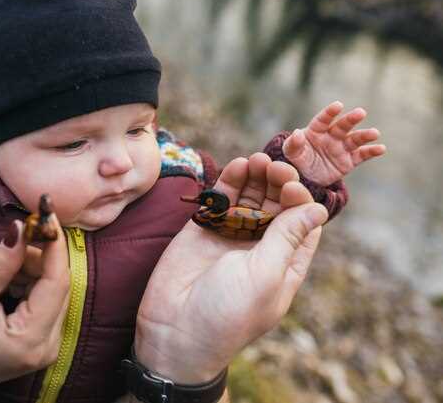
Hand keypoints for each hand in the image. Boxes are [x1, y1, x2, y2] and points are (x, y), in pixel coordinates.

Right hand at [0, 216, 69, 402]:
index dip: (54, 245)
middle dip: (36, 254)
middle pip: (56, 282)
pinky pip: (43, 295)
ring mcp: (48, 341)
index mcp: (30, 340)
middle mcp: (48, 343)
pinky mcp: (43, 335)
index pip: (57, 282)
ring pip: (51, 286)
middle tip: (9, 238)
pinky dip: (26, 278)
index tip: (45, 213)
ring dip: (28, 265)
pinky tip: (3, 276)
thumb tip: (18, 229)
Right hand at [134, 153, 327, 383]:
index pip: (303, 222)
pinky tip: (239, 165)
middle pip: (277, 205)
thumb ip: (287, 237)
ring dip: (256, 177)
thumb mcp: (265, 275)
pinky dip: (230, 181)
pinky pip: (220, 199)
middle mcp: (260, 247)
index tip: (293, 185)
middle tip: (276, 165)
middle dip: (279, 183)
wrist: (173, 331)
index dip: (301, 200)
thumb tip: (318, 208)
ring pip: (250, 197)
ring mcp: (231, 235)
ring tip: (257, 160)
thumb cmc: (227, 313)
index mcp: (284, 264)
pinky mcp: (204, 228)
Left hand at [283, 101, 385, 185]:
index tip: (338, 105)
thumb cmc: (296, 160)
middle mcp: (331, 136)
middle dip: (351, 119)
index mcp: (316, 131)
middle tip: (361, 112)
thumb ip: (293, 143)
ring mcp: (341, 148)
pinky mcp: (349, 161)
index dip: (330, 112)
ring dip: (365, 135)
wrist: (305, 179)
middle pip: (342, 126)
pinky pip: (362, 155)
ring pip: (355, 139)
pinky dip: (372, 151)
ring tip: (375, 133)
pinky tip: (381, 148)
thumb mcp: (290, 153)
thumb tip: (297, 133)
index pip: (323, 119)